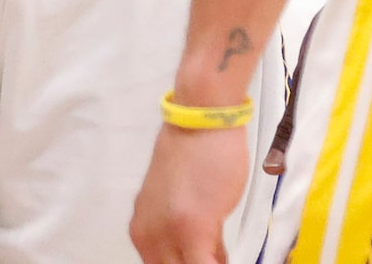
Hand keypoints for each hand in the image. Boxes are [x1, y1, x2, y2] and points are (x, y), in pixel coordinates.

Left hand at [129, 123, 251, 263]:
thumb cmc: (197, 153)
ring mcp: (167, 234)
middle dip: (198, 262)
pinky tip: (229, 258)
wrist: (202, 122)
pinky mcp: (192, 230)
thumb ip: (189, 238)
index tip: (203, 257)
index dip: (186, 263)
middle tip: (216, 255)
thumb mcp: (184, 205)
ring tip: (222, 252)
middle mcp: (147, 235)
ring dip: (210, 262)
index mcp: (142, 231)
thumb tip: (206, 259)